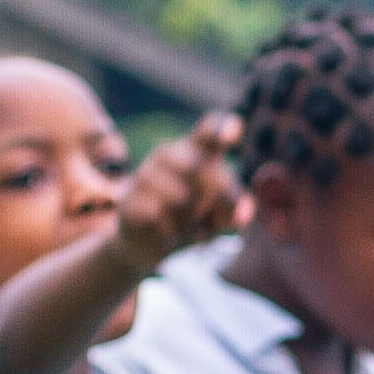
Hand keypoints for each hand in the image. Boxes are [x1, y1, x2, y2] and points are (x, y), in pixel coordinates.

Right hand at [112, 112, 249, 271]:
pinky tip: (169, 233)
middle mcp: (168, 155)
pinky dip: (171, 230)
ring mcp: (145, 175)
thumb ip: (235, 211)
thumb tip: (245, 213)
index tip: (232, 132)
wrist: (149, 244)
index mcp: (196, 152)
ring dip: (192, 219)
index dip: (221, 128)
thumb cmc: (191, 220)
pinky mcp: (129, 199)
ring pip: (180, 196)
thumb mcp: (219, 216)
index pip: (209, 132)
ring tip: (190, 226)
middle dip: (215, 195)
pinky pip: (158, 215)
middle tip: (214, 213)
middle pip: (200, 166)